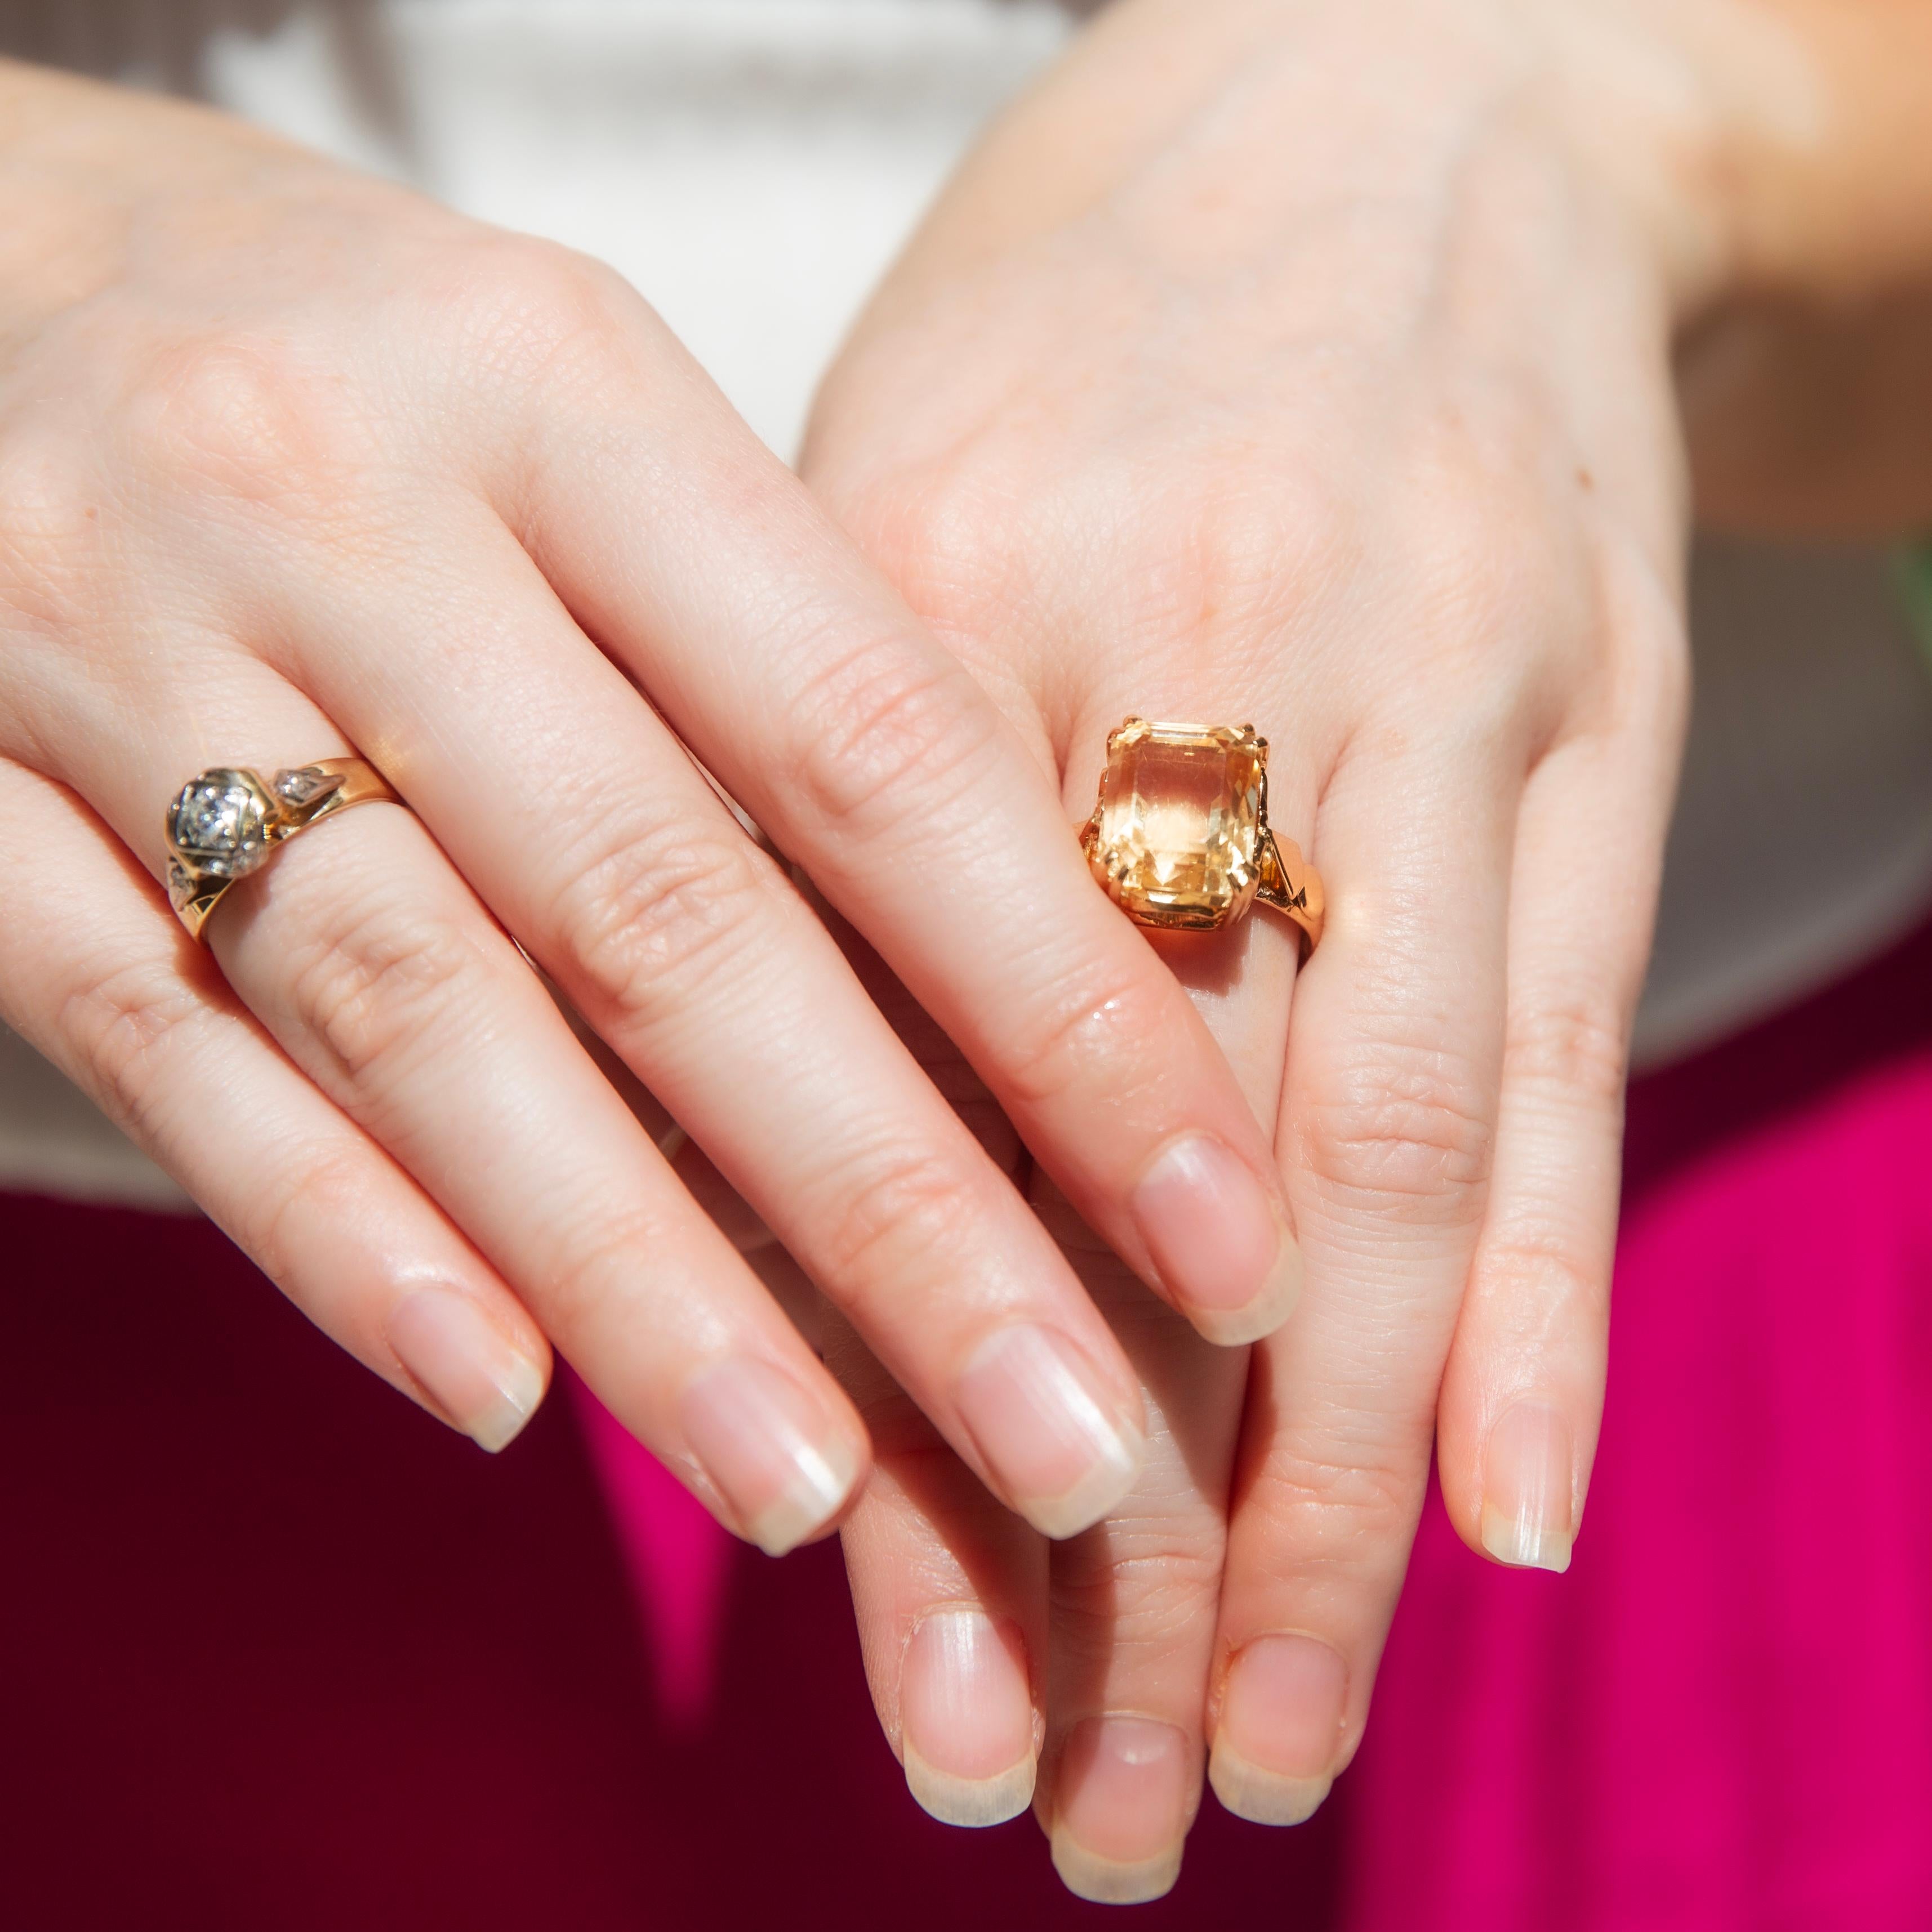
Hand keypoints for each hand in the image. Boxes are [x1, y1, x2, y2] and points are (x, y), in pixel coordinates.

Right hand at [0, 61, 1302, 1555]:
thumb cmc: (354, 363)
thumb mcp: (583, 423)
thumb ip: (776, 665)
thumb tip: (1017, 977)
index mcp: (557, 387)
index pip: (870, 741)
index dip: (1066, 1009)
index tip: (1226, 1226)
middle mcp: (342, 512)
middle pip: (670, 918)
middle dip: (893, 1217)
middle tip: (1075, 1450)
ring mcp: (118, 657)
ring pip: (422, 1017)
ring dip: (635, 1279)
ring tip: (821, 1489)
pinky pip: (159, 1038)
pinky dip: (337, 1230)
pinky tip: (499, 1391)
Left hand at [802, 0, 1729, 1894]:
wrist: (1402, 94)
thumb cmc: (1089, 326)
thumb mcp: (877, 512)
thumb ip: (812, 834)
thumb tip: (744, 1180)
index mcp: (919, 613)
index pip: (883, 1084)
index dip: (881, 1381)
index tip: (866, 1627)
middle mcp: (1182, 665)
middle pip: (1131, 1171)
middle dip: (1106, 1516)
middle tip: (1072, 1800)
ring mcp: (1423, 695)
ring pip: (1364, 1163)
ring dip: (1327, 1488)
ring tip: (1263, 1741)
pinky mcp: (1588, 721)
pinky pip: (1546, 1052)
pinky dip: (1524, 1301)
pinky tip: (1506, 1518)